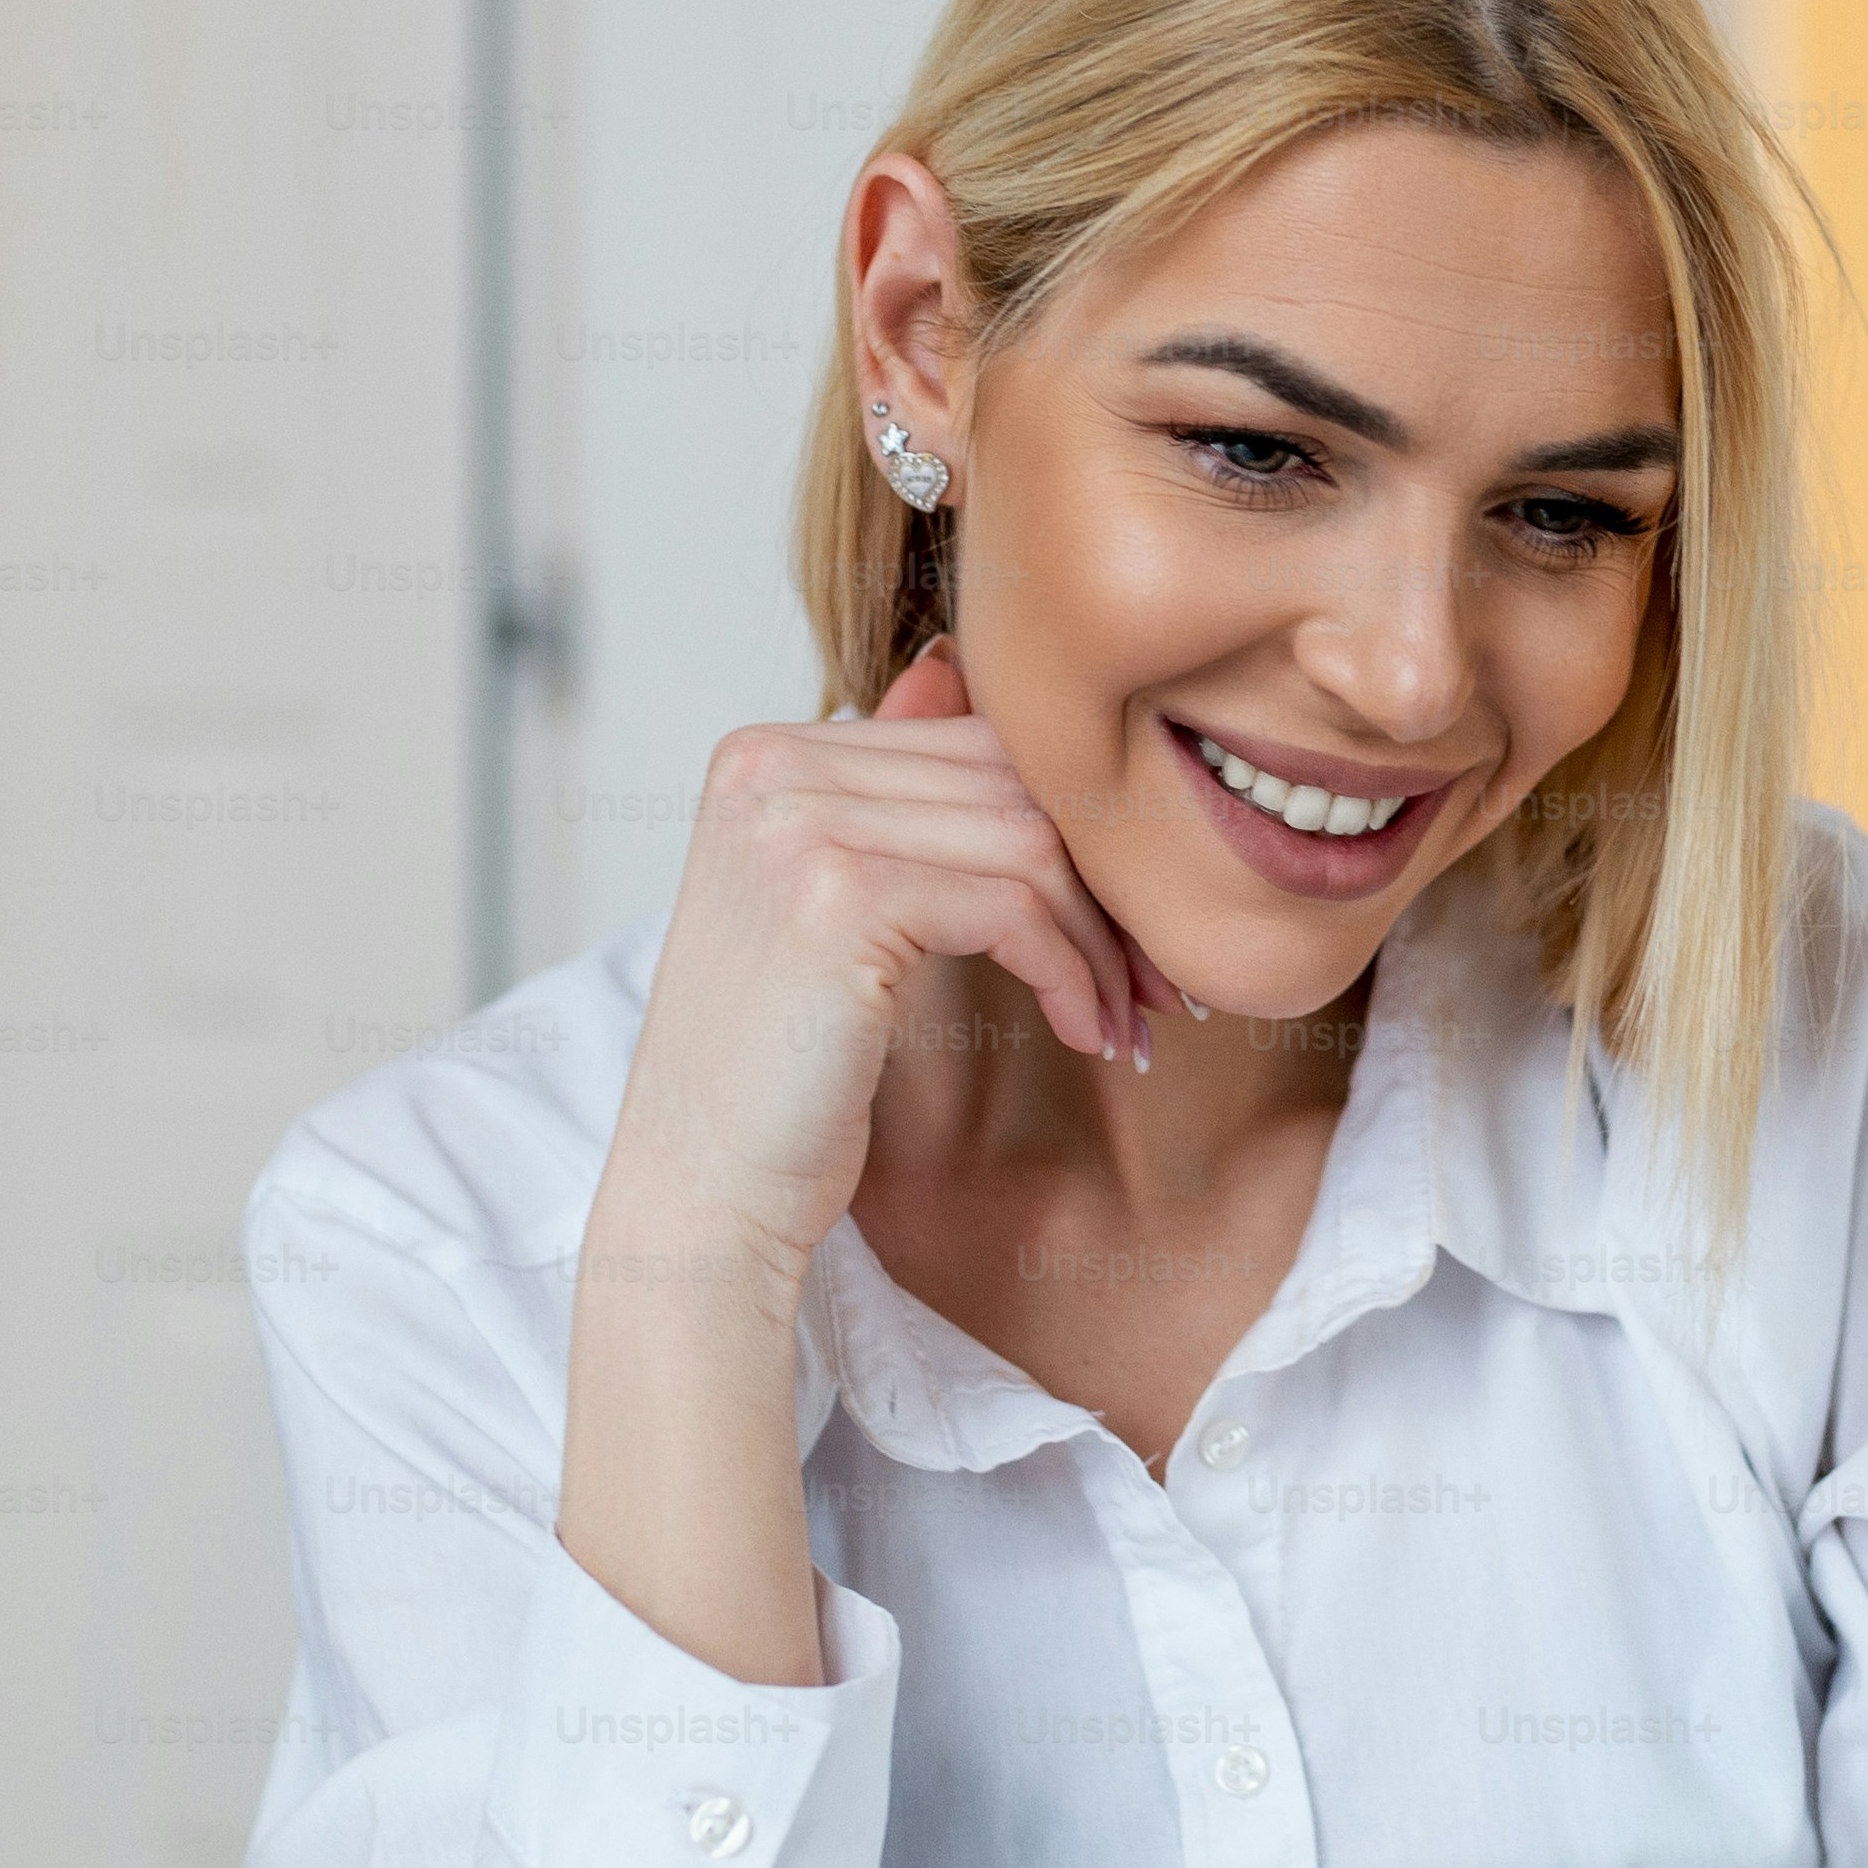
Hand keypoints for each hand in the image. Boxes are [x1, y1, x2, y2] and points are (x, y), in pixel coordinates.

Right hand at [558, 640, 1179, 1683]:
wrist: (704, 1196)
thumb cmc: (785, 1070)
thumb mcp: (844, 913)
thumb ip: (898, 798)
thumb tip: (952, 671)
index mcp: (765, 753)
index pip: (975, 745)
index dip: (1073, 832)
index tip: (1130, 928)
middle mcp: (768, 764)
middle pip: (1012, 781)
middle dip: (1107, 881)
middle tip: (1163, 976)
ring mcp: (794, 821)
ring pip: (1029, 840)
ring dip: (1105, 939)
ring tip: (1130, 1018)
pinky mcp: (837, 892)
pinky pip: (1017, 902)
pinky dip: (1074, 970)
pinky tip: (1090, 1033)